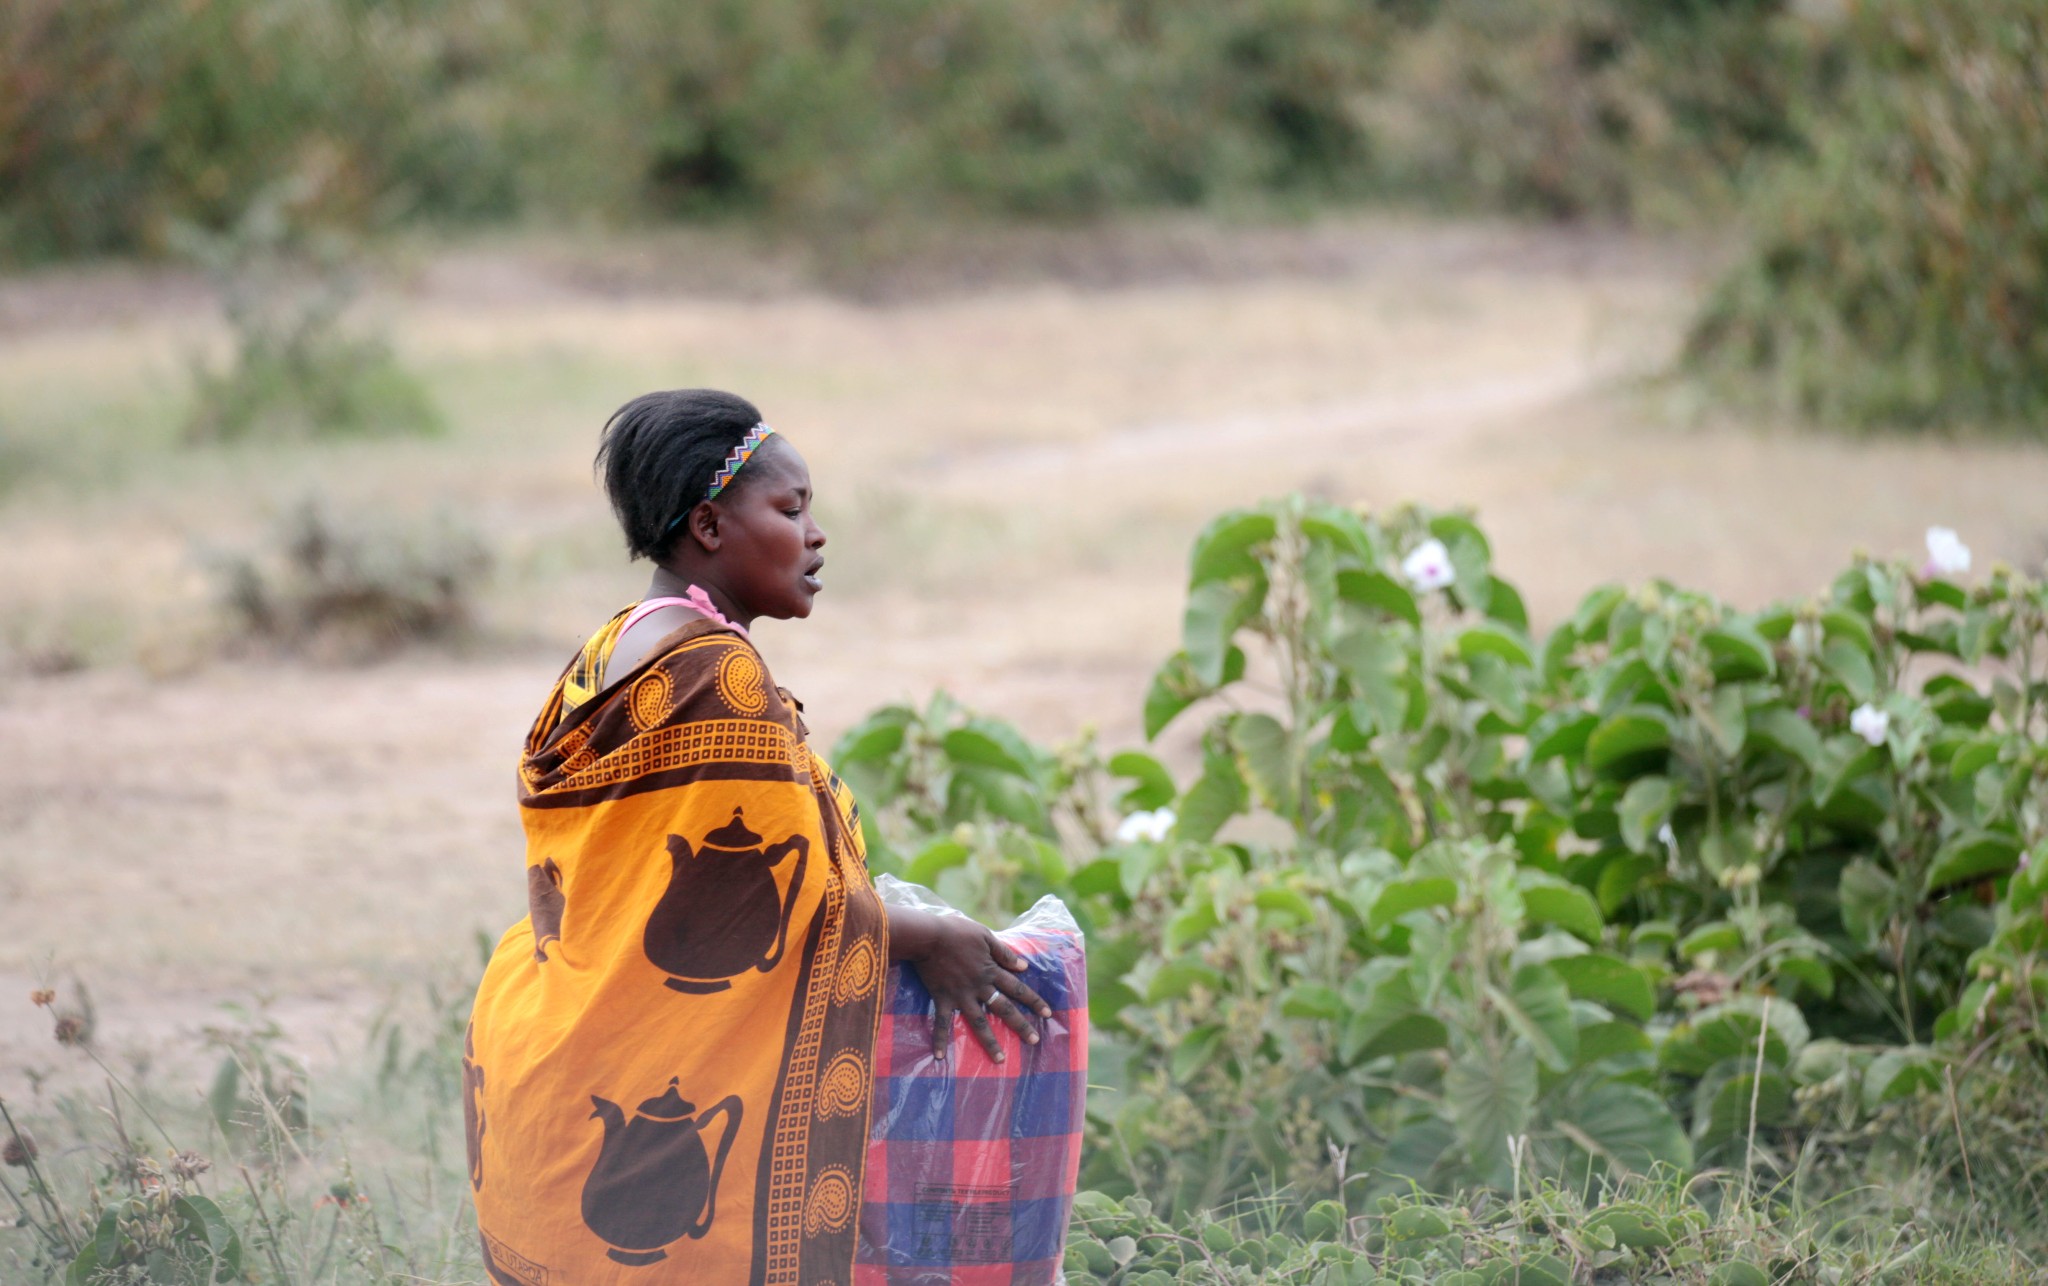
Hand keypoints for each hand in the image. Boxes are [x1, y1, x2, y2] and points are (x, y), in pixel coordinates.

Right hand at [888, 907, 1050, 1063]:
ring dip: (990, 1042)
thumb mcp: (985, 936)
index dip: (1033, 1000)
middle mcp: (979, 987)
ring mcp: (961, 996)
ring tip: (1000, 1059)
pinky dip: (939, 1039)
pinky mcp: (942, 999)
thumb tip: (1023, 966)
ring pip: (979, 1023)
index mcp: (991, 971)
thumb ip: (1004, 953)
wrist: (928, 936)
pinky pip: (941, 1023)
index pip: (1017, 988)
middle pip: (1004, 1009)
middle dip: (1021, 1025)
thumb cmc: (957, 932)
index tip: (1047, 1013)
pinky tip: (939, 1056)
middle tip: (1034, 1041)